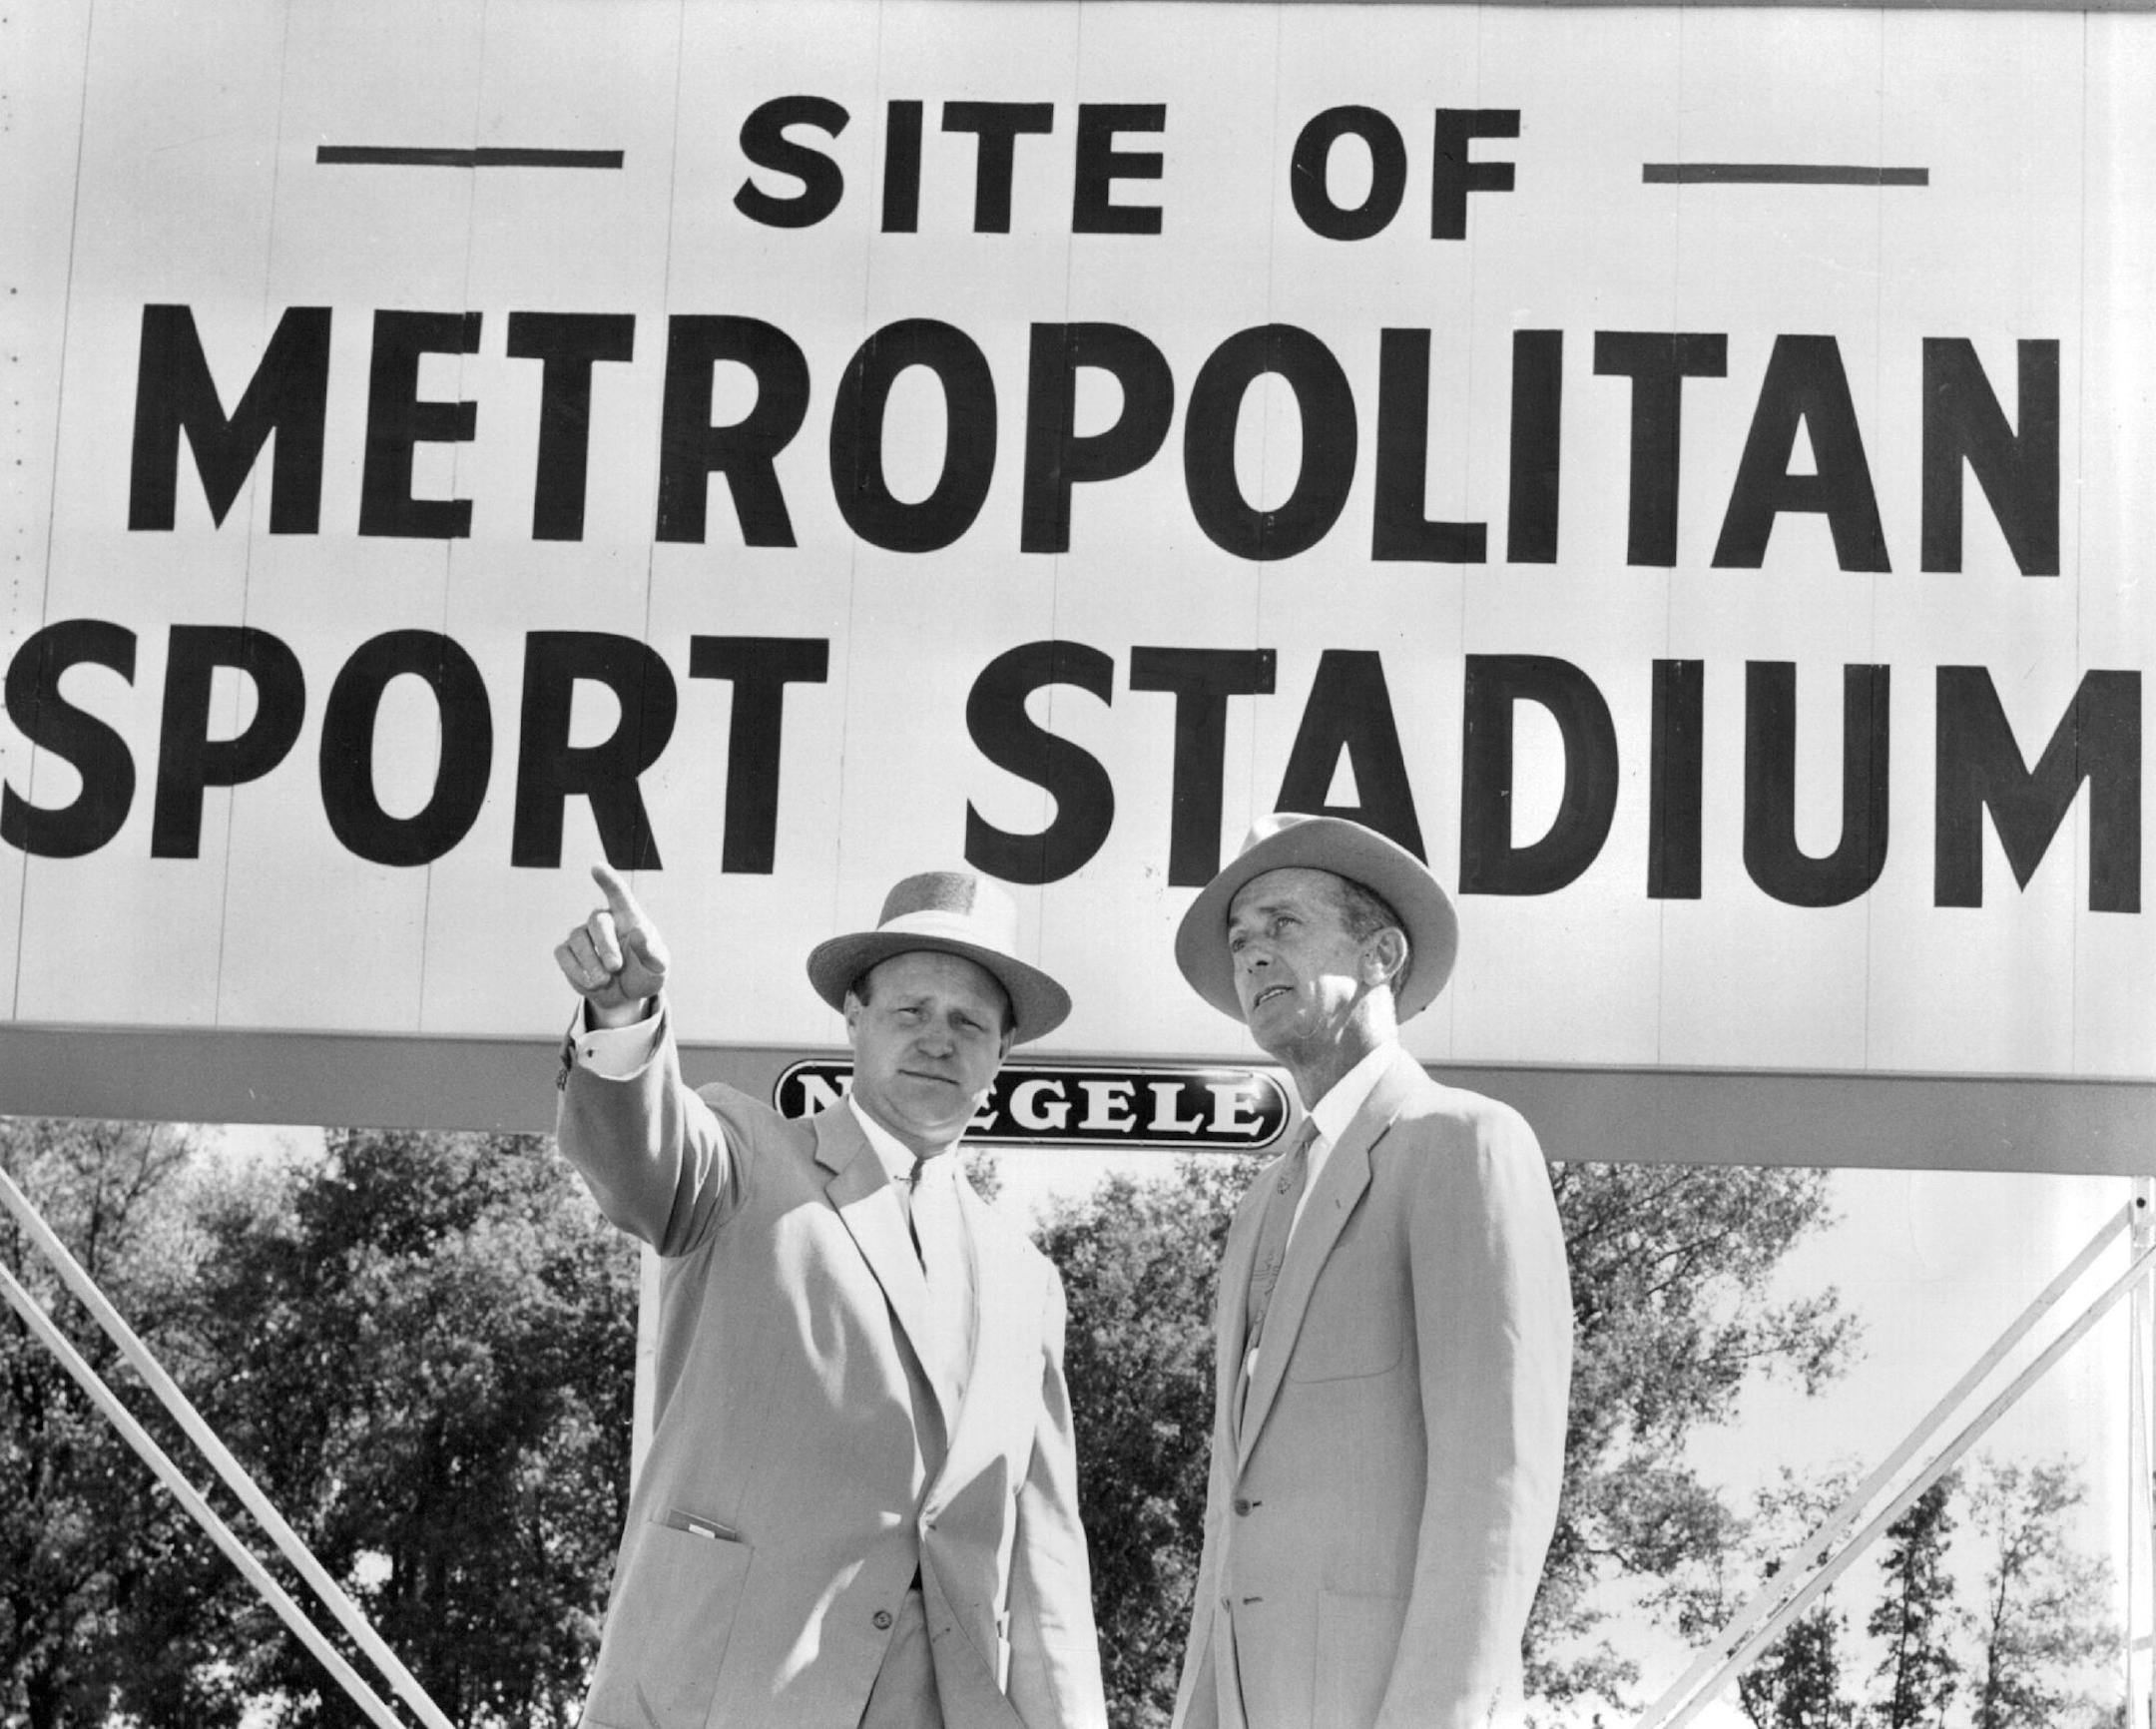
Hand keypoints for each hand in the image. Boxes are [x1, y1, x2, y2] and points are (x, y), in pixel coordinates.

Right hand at [554, 863, 669, 1025]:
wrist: (627, 996)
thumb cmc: (645, 973)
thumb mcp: (657, 967)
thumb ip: (650, 951)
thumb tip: (638, 932)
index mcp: (629, 918)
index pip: (618, 894)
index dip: (608, 880)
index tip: (596, 867)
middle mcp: (604, 920)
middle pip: (597, 921)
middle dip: (606, 946)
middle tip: (615, 968)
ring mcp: (582, 934)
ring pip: (577, 939)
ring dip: (591, 963)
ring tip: (604, 982)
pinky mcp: (568, 952)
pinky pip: (563, 955)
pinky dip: (576, 971)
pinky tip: (591, 984)